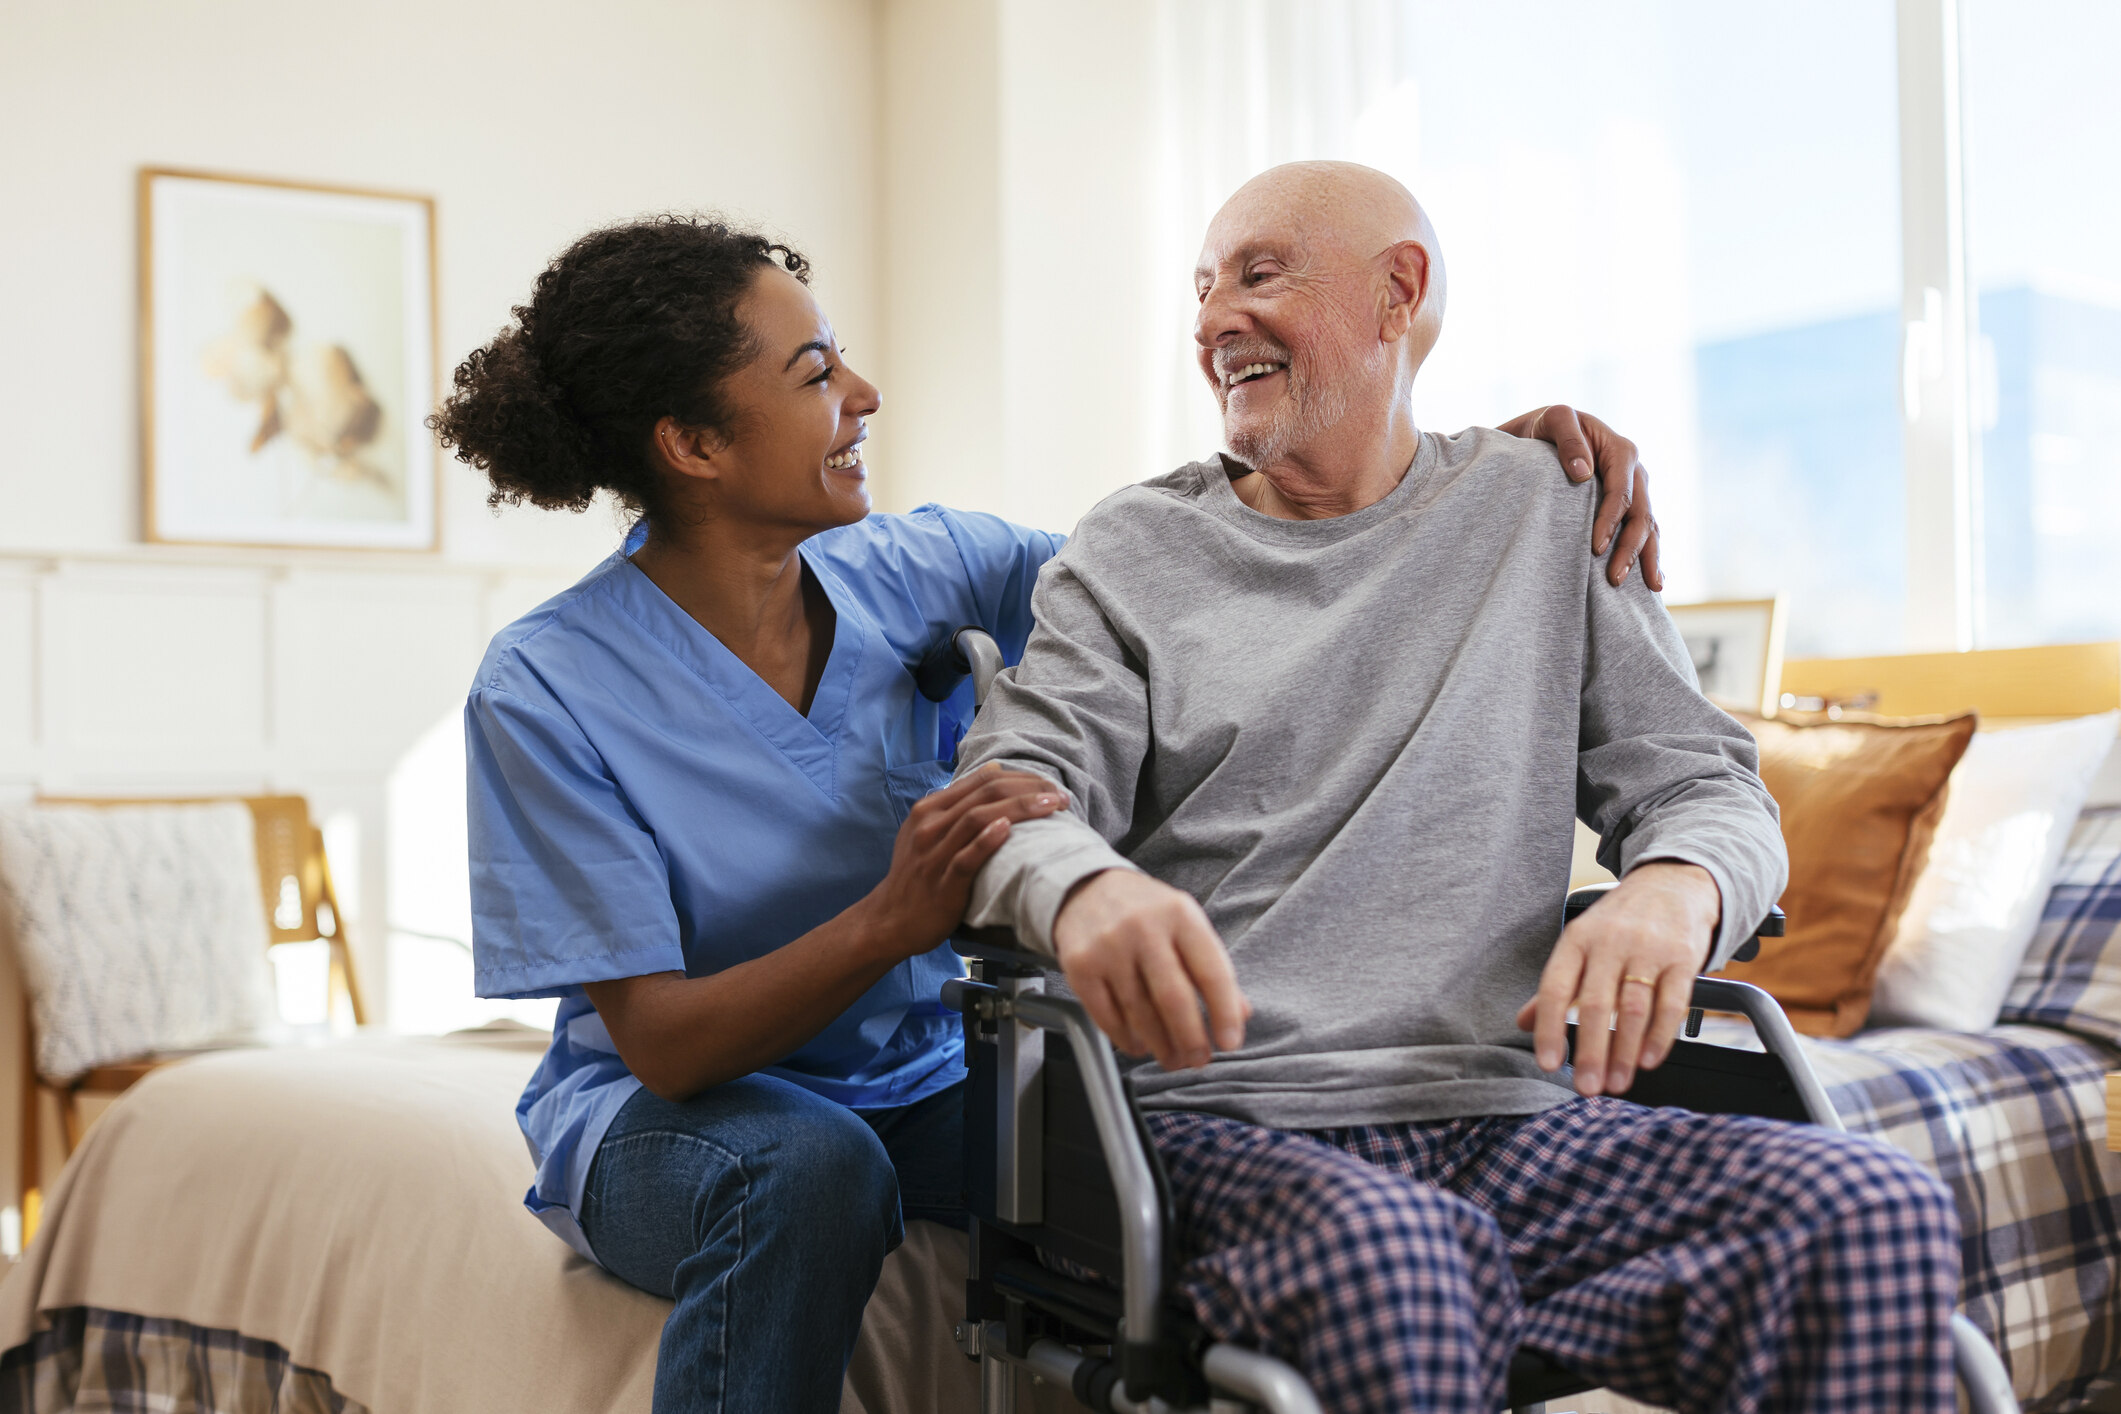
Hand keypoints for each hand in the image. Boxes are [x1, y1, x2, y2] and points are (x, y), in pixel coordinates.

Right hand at [861, 764, 1064, 958]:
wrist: (891, 920)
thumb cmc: (919, 875)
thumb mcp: (929, 832)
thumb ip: (958, 804)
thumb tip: (995, 771)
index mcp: (929, 809)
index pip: (981, 781)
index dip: (1019, 778)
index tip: (1049, 785)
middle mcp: (930, 825)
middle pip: (984, 794)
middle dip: (1028, 789)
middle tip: (1060, 795)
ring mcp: (934, 853)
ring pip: (978, 819)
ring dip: (1019, 809)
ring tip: (1052, 807)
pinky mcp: (942, 882)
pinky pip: (966, 857)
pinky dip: (988, 840)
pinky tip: (1008, 830)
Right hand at [1051, 869, 1249, 1071]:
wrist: (1087, 890)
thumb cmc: (1146, 913)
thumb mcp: (1186, 925)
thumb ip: (1213, 967)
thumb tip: (1240, 1013)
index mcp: (1181, 915)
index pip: (1211, 972)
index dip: (1224, 1013)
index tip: (1230, 1043)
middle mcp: (1143, 928)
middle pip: (1174, 998)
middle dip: (1191, 1039)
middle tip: (1198, 1060)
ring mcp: (1108, 947)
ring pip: (1139, 1013)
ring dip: (1160, 1046)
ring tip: (1172, 1058)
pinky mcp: (1080, 967)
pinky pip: (1107, 1017)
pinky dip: (1126, 1039)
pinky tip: (1139, 1044)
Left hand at [1497, 404, 1661, 589]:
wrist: (1545, 432)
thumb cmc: (1547, 426)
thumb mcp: (1554, 420)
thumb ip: (1568, 440)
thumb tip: (1582, 473)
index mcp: (1621, 451)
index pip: (1621, 492)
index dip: (1610, 521)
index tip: (1595, 548)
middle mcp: (1635, 472)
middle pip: (1641, 514)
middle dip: (1631, 549)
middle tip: (1615, 579)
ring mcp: (1635, 490)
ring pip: (1649, 526)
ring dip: (1646, 557)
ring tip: (1650, 588)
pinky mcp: (1628, 505)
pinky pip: (1645, 531)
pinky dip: (1649, 554)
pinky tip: (1652, 581)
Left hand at [1515, 862, 1719, 1097]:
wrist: (1672, 883)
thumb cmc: (1619, 922)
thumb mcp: (1580, 944)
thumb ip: (1555, 987)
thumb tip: (1523, 1023)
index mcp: (1576, 941)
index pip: (1555, 989)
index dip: (1549, 1028)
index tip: (1548, 1064)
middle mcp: (1609, 943)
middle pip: (1595, 1005)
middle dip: (1590, 1051)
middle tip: (1587, 1088)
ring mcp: (1648, 950)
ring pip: (1633, 1008)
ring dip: (1624, 1052)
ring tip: (1617, 1083)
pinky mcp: (1682, 958)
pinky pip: (1672, 1002)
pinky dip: (1661, 1035)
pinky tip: (1649, 1060)